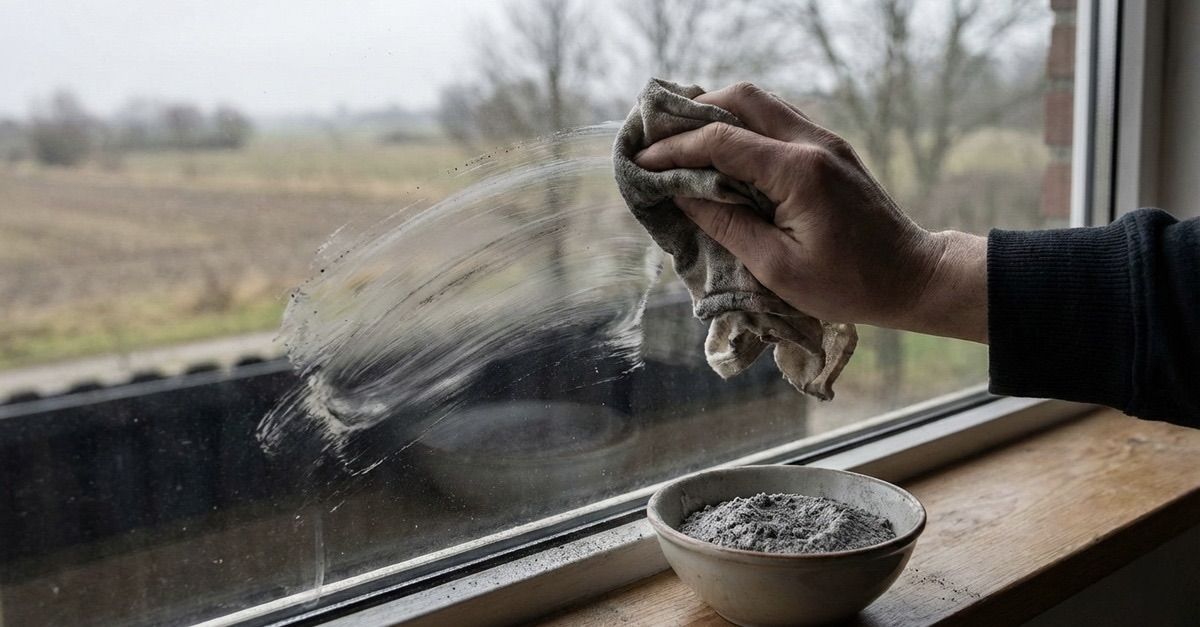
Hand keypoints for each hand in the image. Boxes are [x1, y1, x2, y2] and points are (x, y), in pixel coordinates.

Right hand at [634, 82, 987, 343]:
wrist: (912, 277)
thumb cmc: (847, 285)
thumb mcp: (776, 268)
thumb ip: (726, 224)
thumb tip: (682, 193)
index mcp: (799, 172)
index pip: (721, 141)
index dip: (674, 149)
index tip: (640, 163)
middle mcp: (813, 142)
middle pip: (741, 98)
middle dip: (692, 112)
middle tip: (657, 140)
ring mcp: (825, 141)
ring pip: (760, 102)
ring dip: (716, 114)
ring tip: (680, 142)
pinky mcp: (830, 150)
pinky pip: (777, 120)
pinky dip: (741, 126)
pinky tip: (721, 153)